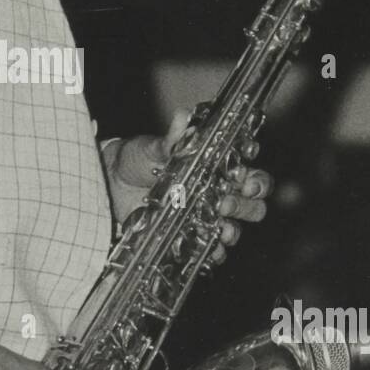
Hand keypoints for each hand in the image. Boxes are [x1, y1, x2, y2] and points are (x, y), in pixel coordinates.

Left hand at [104, 107, 272, 261]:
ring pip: (235, 229)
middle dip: (244, 207)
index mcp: (218, 167)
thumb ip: (173, 138)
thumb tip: (182, 116)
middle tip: (224, 204)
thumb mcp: (156, 147)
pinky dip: (213, 253)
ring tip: (219, 230)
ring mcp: (206, 216)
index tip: (244, 180)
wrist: (113, 182)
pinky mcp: (191, 235)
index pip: (252, 174)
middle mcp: (219, 193)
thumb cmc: (140, 159)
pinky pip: (212, 250)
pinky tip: (206, 250)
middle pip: (252, 205)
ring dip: (232, 232)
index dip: (256, 180)